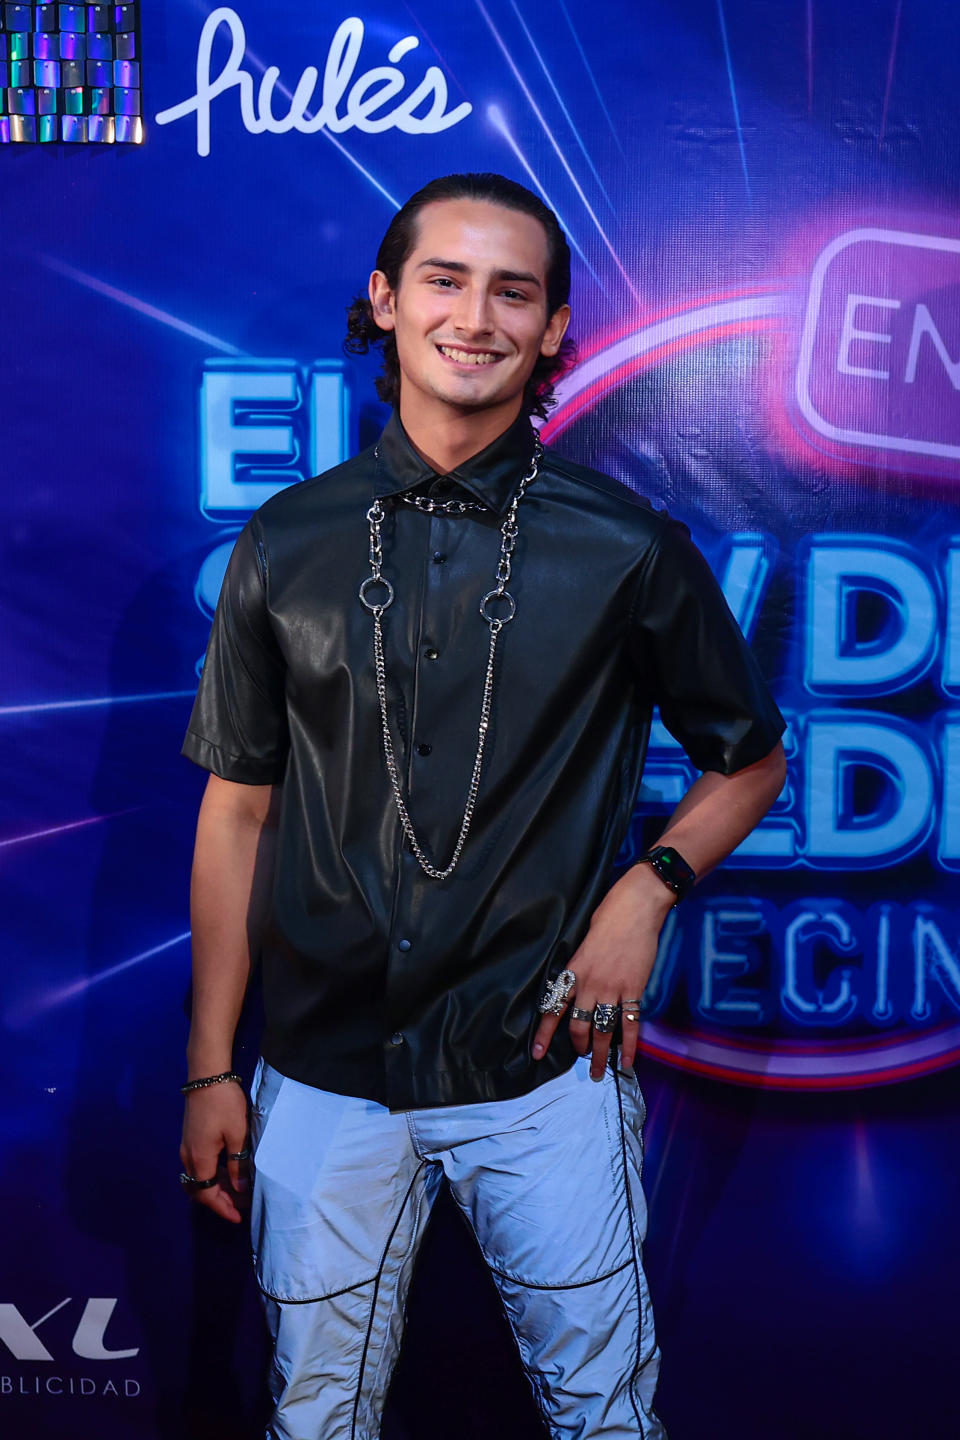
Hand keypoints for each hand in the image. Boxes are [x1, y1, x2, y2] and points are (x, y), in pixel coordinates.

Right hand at [180, 1081, 250, 1223]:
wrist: (206, 1076)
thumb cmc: (224, 1103)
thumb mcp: (237, 1133)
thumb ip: (237, 1162)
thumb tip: (239, 1188)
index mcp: (199, 1158)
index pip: (208, 1194)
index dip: (222, 1208)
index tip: (239, 1217)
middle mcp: (188, 1156)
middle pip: (200, 1190)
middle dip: (219, 1201)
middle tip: (241, 1205)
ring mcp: (186, 1147)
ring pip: (198, 1178)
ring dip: (215, 1188)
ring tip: (237, 1191)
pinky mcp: (189, 1138)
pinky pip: (198, 1166)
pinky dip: (211, 1175)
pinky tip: (227, 1172)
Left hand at [531, 863, 674, 1078]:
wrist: (636, 907)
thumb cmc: (608, 917)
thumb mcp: (584, 942)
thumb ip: (580, 966)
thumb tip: (580, 984)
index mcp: (574, 971)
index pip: (554, 1007)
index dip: (545, 1032)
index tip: (537, 1053)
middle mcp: (590, 984)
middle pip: (579, 1025)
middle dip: (578, 1047)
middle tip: (580, 1060)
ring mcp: (613, 989)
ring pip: (602, 1030)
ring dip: (599, 1054)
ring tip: (597, 1072)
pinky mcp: (635, 989)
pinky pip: (631, 1024)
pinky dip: (629, 1045)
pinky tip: (627, 1061)